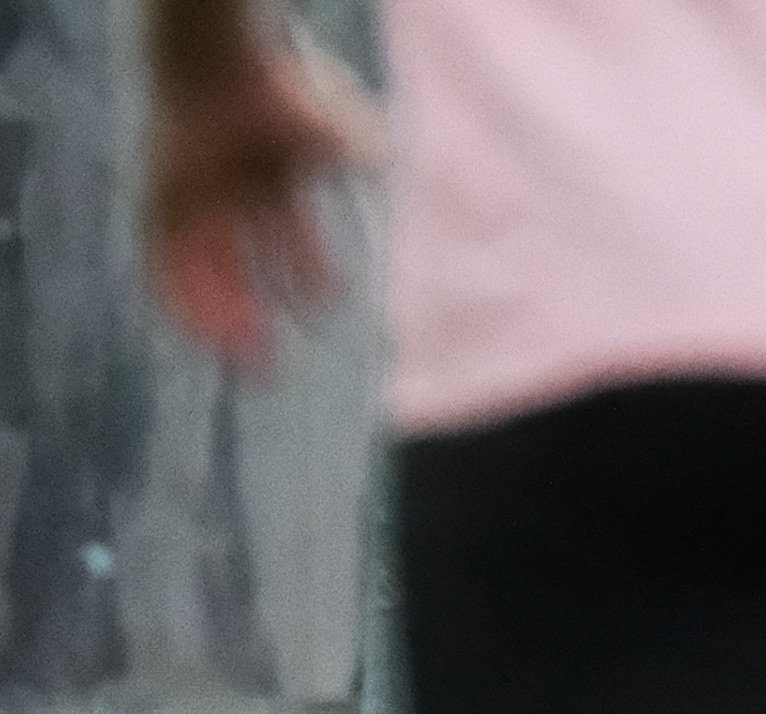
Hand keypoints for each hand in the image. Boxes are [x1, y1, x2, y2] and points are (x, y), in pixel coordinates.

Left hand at [144, 19, 381, 369]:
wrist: (220, 75)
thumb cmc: (281, 97)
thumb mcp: (334, 128)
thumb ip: (362, 148)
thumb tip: (381, 164)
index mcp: (273, 184)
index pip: (291, 244)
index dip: (308, 279)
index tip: (321, 311)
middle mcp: (232, 198)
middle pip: (245, 268)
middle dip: (259, 313)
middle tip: (271, 360)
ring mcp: (193, 203)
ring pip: (207, 272)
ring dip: (224, 317)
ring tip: (245, 359)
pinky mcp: (158, 206)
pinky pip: (164, 265)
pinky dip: (182, 301)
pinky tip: (202, 335)